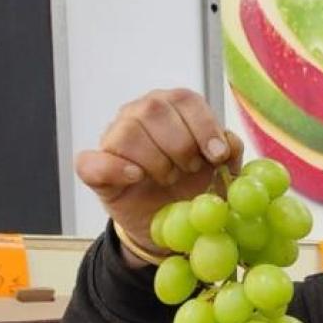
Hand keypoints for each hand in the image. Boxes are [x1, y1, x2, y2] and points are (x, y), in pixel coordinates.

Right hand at [74, 88, 238, 262]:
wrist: (168, 223)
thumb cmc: (193, 186)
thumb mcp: (220, 172)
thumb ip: (229, 153)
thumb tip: (229, 143)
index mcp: (173, 107)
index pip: (185, 99)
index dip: (204, 126)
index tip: (217, 156)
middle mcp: (140, 113)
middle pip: (155, 110)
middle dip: (181, 145)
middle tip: (190, 169)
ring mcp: (114, 137)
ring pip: (129, 132)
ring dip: (156, 161)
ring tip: (168, 178)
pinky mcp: (94, 168)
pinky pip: (92, 161)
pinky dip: (115, 169)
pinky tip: (137, 177)